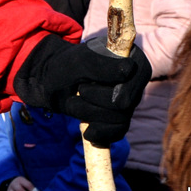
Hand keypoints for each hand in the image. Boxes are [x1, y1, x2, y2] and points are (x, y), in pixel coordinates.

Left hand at [13, 35, 151, 146]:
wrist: (54, 82)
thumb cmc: (66, 66)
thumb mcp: (77, 62)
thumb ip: (101, 65)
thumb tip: (129, 69)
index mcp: (130, 58)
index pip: (129, 78)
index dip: (104, 84)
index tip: (83, 80)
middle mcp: (135, 79)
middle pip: (125, 102)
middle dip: (94, 100)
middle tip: (78, 90)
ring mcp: (130, 99)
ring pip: (120, 118)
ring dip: (90, 113)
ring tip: (75, 103)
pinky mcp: (122, 117)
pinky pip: (119, 131)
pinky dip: (101, 133)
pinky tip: (88, 131)